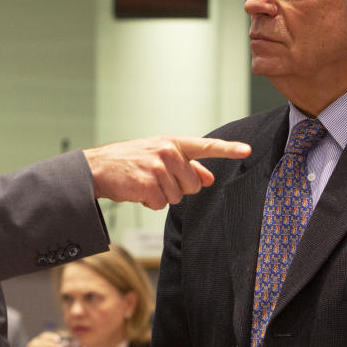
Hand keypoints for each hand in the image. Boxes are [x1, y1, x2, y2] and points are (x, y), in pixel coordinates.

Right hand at [84, 136, 250, 209]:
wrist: (99, 167)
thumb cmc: (132, 161)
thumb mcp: (160, 156)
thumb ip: (187, 166)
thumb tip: (209, 178)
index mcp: (174, 143)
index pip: (205, 146)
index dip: (228, 148)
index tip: (247, 150)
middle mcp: (167, 152)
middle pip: (193, 185)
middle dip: (178, 188)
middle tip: (158, 180)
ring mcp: (157, 167)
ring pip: (176, 196)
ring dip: (161, 196)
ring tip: (145, 182)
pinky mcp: (146, 183)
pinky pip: (160, 204)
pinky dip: (149, 202)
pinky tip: (138, 191)